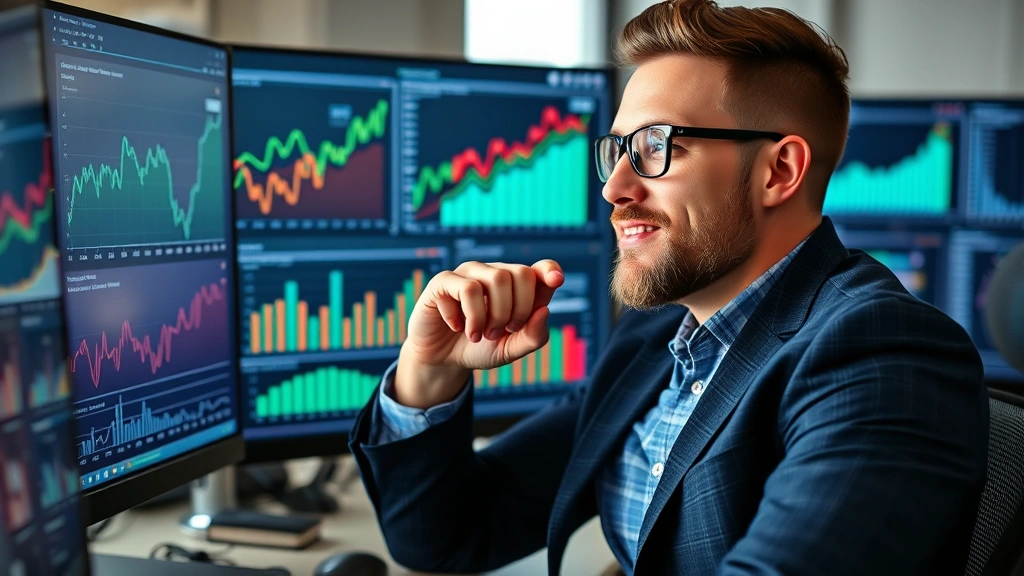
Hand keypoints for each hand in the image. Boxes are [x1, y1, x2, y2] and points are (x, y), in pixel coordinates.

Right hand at [393, 260, 563, 408]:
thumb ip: (533, 336)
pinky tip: (458, 327)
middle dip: (517, 310)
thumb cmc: (480, 348)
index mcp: (516, 286)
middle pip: (521, 274)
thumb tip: (544, 311)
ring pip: (496, 278)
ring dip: (491, 316)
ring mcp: (468, 274)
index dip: (550, 270)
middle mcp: (494, 273)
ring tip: (479, 335)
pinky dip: (467, 316)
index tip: (556, 281)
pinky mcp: (443, 282)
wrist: (442, 360)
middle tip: (501, 332)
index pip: (540, 268)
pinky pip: (465, 288)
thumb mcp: (511, 350)